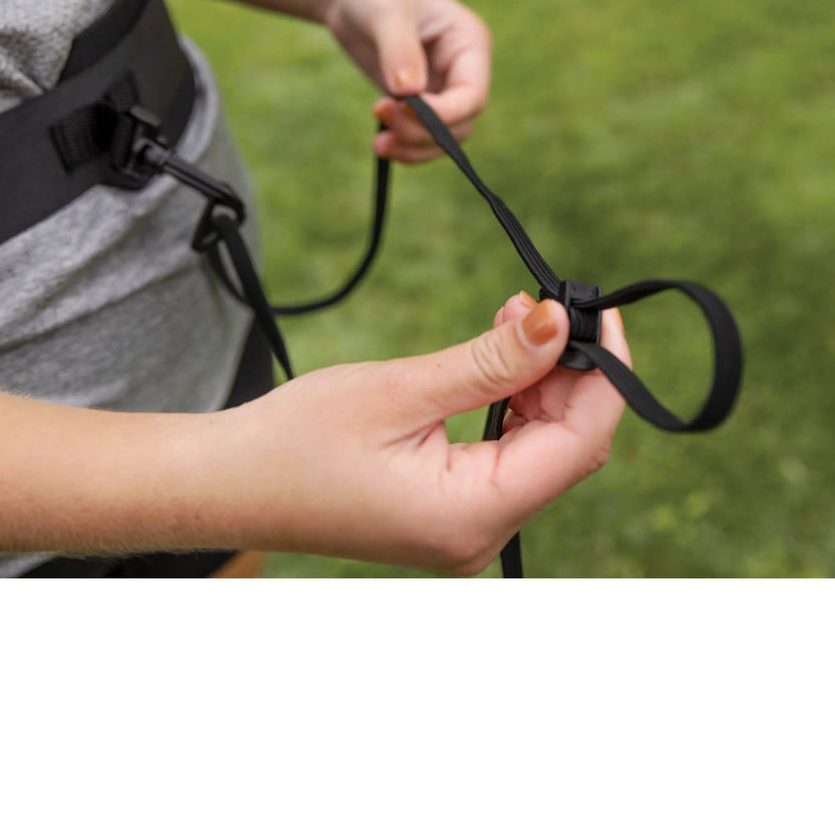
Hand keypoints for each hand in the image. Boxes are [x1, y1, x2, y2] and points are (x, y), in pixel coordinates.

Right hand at [203, 293, 628, 573]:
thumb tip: (559, 324)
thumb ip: (489, 361)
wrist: (229, 484)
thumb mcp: (401, 388)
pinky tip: (497, 357)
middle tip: (543, 301)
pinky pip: (509, 457)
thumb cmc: (298, 439)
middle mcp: (482, 534)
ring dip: (540, 381)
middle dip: (571, 371)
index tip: (599, 309)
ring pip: (543, 449)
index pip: (581, 443)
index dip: (605, 372)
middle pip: (569, 447)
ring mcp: (468, 529)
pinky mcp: (452, 513)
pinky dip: (513, 403)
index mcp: (473, 515)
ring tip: (511, 317)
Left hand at [322, 0, 492, 163]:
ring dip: (415, 147)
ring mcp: (441, 85)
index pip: (472, 95)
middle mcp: (462, 68)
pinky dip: (405, 144)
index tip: (401, 113)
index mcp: (470, 43)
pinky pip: (421, 133)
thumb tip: (409, 93)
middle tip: (384, 133)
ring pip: (443, 136)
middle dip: (425, 134)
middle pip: (460, 122)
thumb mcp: (387, 13)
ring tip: (380, 145)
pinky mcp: (418, 98)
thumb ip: (400, 51)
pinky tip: (382, 142)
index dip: (443, 115)